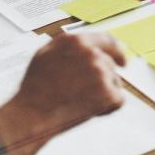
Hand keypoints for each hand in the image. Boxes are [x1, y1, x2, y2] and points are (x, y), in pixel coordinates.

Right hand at [0, 33, 126, 154]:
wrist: (32, 114)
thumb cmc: (35, 88)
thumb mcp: (46, 54)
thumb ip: (70, 46)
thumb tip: (89, 46)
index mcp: (76, 41)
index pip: (107, 40)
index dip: (117, 51)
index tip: (123, 61)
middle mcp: (91, 53)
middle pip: (110, 65)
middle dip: (101, 80)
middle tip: (79, 93)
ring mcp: (100, 72)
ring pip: (114, 83)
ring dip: (102, 93)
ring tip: (78, 101)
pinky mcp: (107, 92)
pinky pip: (118, 100)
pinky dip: (107, 108)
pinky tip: (87, 110)